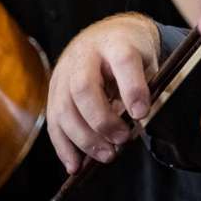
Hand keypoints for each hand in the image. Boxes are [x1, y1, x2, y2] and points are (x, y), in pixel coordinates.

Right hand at [46, 12, 160, 173]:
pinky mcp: (53, 90)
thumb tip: (139, 119)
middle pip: (83, 88)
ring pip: (64, 108)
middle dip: (102, 121)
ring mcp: (64, 72)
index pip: (123, 61)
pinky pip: (53, 122)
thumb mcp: (147, 59)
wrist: (107, 35)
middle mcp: (85, 55)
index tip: (142, 114)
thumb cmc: (132, 51)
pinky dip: (63, 147)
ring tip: (108, 155)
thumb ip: (145, 85)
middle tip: (122, 140)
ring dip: (84, 139)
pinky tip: (76, 165)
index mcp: (115, 42)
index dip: (132, 89)